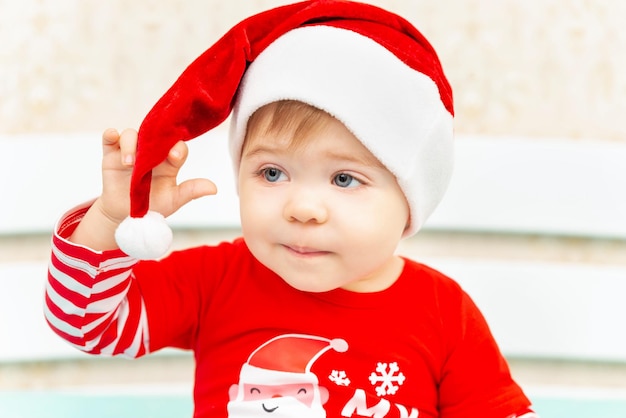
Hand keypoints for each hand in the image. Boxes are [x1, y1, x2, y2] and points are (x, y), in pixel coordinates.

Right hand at [70, 128, 216, 249]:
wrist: (127, 215)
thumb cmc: (154, 205)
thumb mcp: (174, 200)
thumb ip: (191, 192)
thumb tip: (214, 188)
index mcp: (169, 161)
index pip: (176, 146)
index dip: (177, 148)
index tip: (175, 156)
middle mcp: (151, 152)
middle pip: (154, 135)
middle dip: (154, 140)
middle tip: (153, 151)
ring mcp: (132, 151)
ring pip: (131, 134)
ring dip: (130, 145)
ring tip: (130, 163)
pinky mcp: (112, 153)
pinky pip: (110, 137)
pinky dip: (111, 134)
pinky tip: (113, 137)